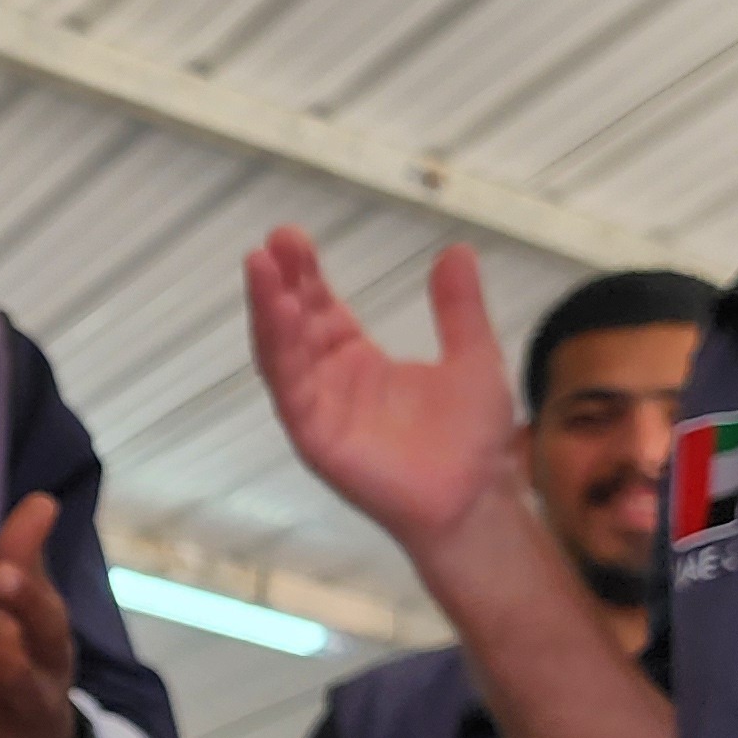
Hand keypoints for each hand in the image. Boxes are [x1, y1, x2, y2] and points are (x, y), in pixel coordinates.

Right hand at [247, 234, 527, 564]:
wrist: (477, 500)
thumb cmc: (472, 441)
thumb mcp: (473, 358)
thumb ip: (460, 308)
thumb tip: (457, 250)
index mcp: (357, 362)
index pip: (320, 309)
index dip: (306, 275)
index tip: (293, 237)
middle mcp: (329, 383)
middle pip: (293, 324)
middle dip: (282, 282)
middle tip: (275, 239)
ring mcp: (318, 411)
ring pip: (280, 353)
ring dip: (267, 310)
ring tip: (260, 265)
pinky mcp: (315, 438)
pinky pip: (289, 388)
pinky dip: (278, 349)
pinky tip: (277, 313)